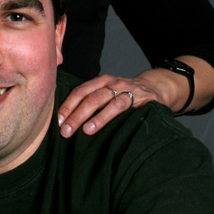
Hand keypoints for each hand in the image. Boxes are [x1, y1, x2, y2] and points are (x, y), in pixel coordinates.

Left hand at [57, 68, 189, 137]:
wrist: (157, 88)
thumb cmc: (126, 96)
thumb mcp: (109, 95)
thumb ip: (93, 103)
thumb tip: (67, 123)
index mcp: (100, 82)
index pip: (80, 92)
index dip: (67, 106)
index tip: (57, 122)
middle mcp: (112, 82)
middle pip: (89, 97)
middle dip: (75, 114)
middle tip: (65, 131)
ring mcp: (126, 89)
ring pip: (105, 100)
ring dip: (94, 116)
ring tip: (85, 131)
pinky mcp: (140, 97)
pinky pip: (123, 105)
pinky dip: (111, 116)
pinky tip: (104, 126)